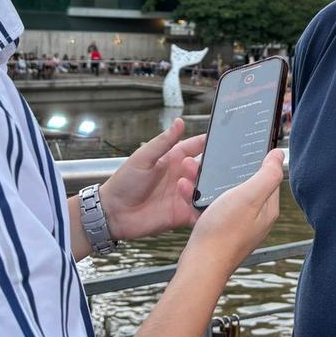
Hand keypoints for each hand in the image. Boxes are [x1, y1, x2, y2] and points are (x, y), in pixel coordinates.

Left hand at [98, 118, 205, 241]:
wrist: (113, 213)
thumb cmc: (124, 182)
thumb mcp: (143, 158)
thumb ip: (163, 142)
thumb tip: (180, 121)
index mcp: (174, 159)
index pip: (196, 147)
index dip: (209, 143)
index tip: (222, 139)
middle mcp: (182, 176)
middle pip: (205, 169)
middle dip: (208, 167)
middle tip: (194, 168)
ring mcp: (183, 196)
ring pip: (206, 189)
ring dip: (201, 186)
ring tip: (183, 185)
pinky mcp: (182, 215)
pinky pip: (200, 212)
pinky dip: (205, 209)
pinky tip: (198, 204)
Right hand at [178, 148, 282, 279]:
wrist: (201, 265)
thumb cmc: (224, 231)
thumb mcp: (249, 196)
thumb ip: (267, 175)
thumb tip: (278, 155)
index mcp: (267, 208)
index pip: (267, 176)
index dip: (255, 160)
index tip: (241, 148)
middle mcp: (255, 218)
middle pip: (243, 184)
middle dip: (226, 170)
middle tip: (210, 160)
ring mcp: (236, 225)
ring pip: (224, 194)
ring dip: (208, 182)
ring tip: (191, 170)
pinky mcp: (219, 231)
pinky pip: (210, 207)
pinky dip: (199, 197)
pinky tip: (186, 190)